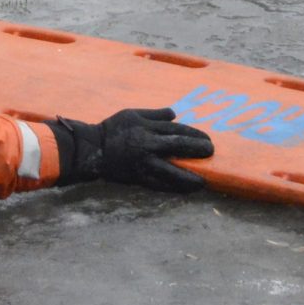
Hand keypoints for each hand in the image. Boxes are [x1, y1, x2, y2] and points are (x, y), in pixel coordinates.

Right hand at [51, 106, 214, 192]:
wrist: (92, 149)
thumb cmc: (113, 128)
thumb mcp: (133, 114)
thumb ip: (155, 115)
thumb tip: (174, 114)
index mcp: (147, 128)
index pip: (177, 131)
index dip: (195, 135)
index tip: (208, 140)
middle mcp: (148, 146)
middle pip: (178, 147)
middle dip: (197, 151)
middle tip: (211, 153)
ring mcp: (144, 164)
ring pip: (171, 172)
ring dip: (189, 177)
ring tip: (202, 181)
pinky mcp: (138, 178)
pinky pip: (159, 185)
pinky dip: (173, 188)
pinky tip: (184, 190)